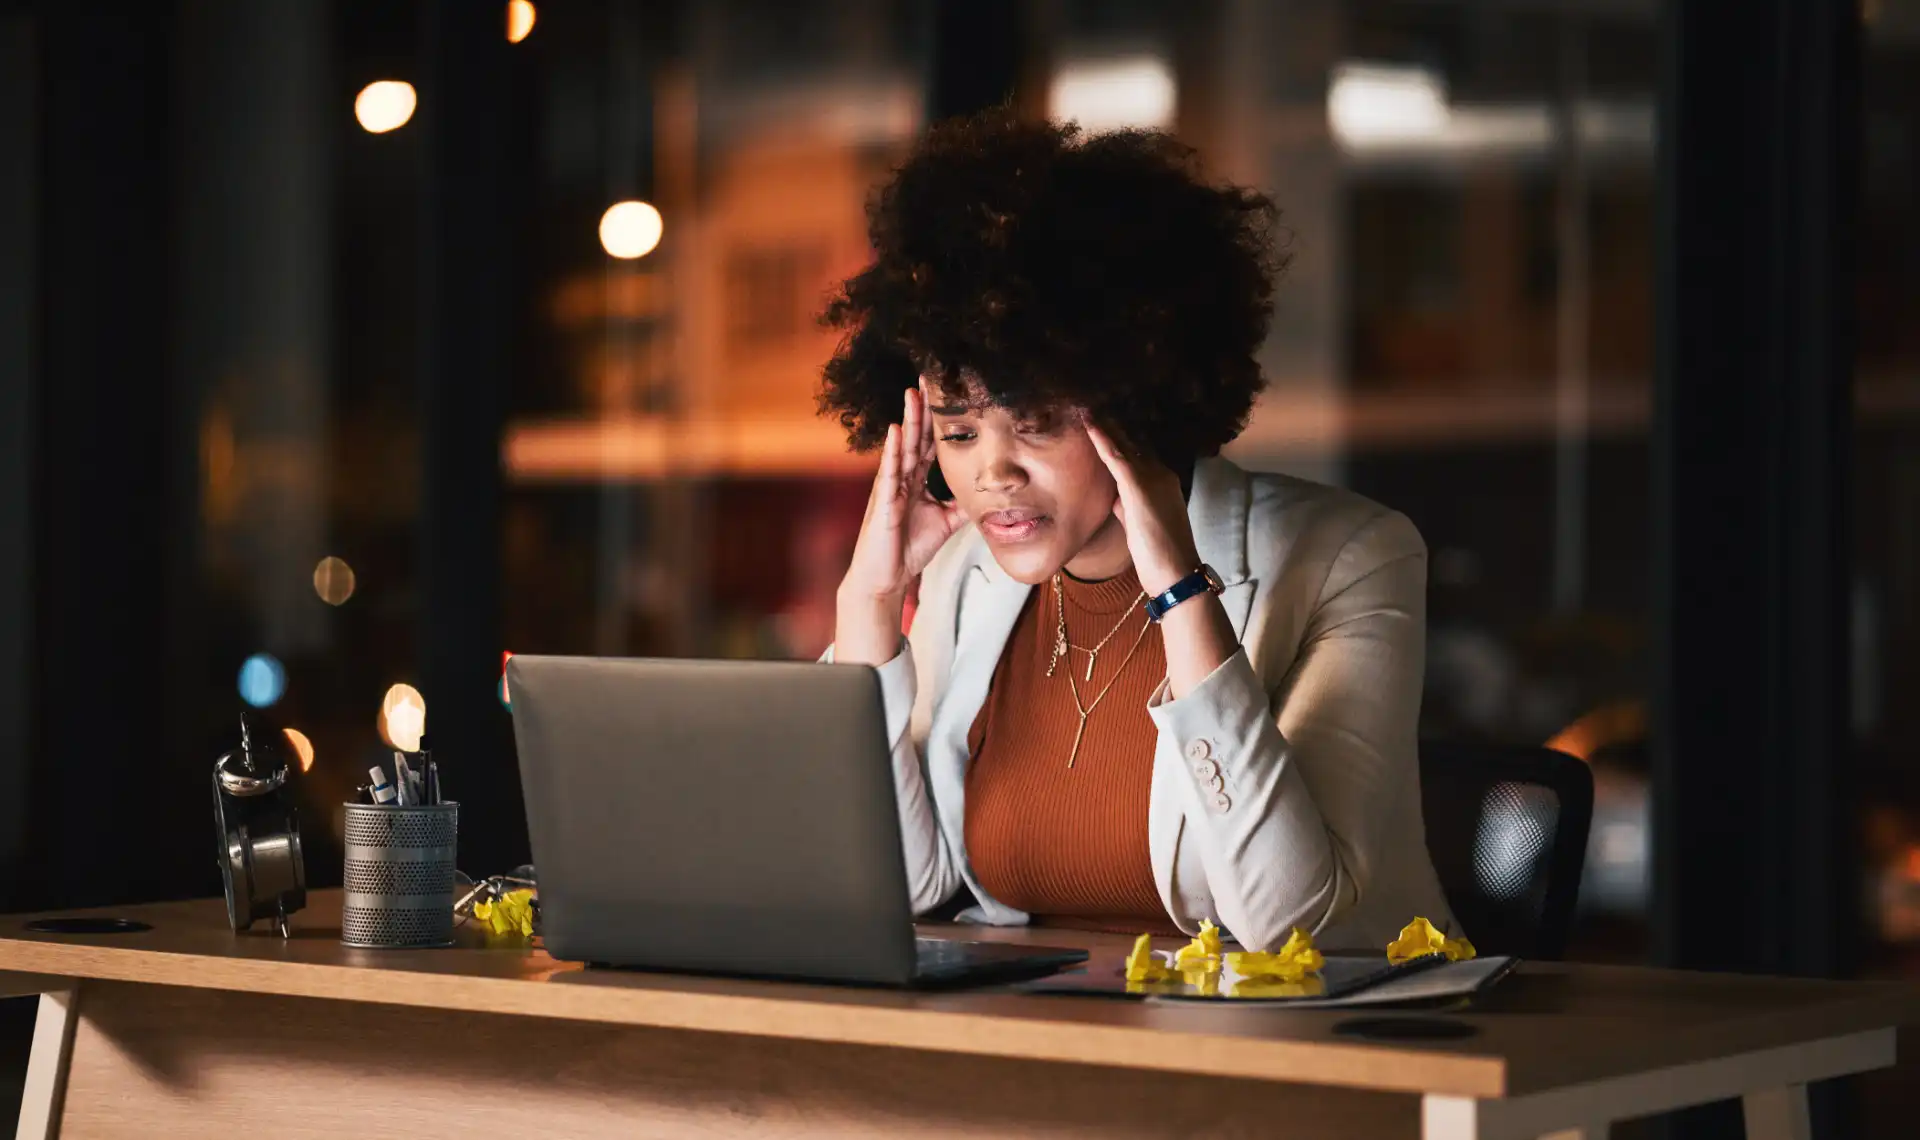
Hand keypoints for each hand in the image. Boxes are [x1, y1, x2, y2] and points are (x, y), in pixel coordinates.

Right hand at [840, 385, 966, 605]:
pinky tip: (895, 431)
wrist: (886, 577)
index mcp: (915, 480)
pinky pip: (888, 474)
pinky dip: (892, 452)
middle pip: (915, 436)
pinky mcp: (883, 504)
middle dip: (922, 408)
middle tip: (929, 377)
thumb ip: (964, 505)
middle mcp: (901, 478)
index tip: (946, 392)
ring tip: (913, 394)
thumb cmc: (908, 548)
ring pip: (901, 448)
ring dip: (908, 421)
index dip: (937, 418)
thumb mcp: (946, 522)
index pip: (928, 442)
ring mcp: (890, 488)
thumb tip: (990, 494)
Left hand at [1085, 422, 1201, 597]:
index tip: (1100, 418)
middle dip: (1112, 424)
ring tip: (1086, 405)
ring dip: (1104, 425)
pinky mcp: (1139, 488)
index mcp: (1163, 481)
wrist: (1176, 574)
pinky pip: (1116, 457)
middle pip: (1132, 442)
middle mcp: (1161, 474)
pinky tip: (1089, 423)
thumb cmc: (1158, 555)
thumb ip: (1128, 508)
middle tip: (1089, 402)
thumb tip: (1114, 498)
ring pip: (1124, 444)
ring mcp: (1152, 478)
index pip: (1137, 451)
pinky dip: (1102, 439)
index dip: (1119, 435)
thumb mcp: (1140, 526)